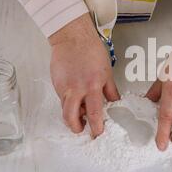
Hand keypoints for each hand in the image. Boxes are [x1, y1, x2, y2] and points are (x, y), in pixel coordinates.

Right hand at [49, 13, 119, 137]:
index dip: (96, 126)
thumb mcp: (107, 72)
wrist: (73, 37)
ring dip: (72, 115)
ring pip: (64, 109)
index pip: (94, 112)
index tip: (97, 133)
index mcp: (93, 85)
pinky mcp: (56, 83)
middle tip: (82, 130)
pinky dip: (68, 103)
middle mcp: (77, 88)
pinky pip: (61, 99)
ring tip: (80, 114)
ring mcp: (64, 86)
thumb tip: (115, 103)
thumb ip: (110, 90)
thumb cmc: (91, 51)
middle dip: (76, 127)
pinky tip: (75, 98)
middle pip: (71, 117)